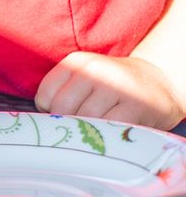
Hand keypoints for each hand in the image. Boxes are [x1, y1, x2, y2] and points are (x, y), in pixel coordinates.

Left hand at [35, 51, 185, 129]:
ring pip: (85, 118)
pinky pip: (109, 126)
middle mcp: (95, 71)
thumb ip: (60, 92)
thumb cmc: (110, 86)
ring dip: (86, 129)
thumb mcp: (83, 78)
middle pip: (62, 107)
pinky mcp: (136, 104)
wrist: (156, 82)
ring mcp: (116, 86)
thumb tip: (40, 121)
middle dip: (66, 122)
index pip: (45, 94)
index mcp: (76, 62)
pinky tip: (109, 131)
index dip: (48, 111)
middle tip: (78, 126)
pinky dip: (106, 133)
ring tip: (95, 128)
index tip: (61, 116)